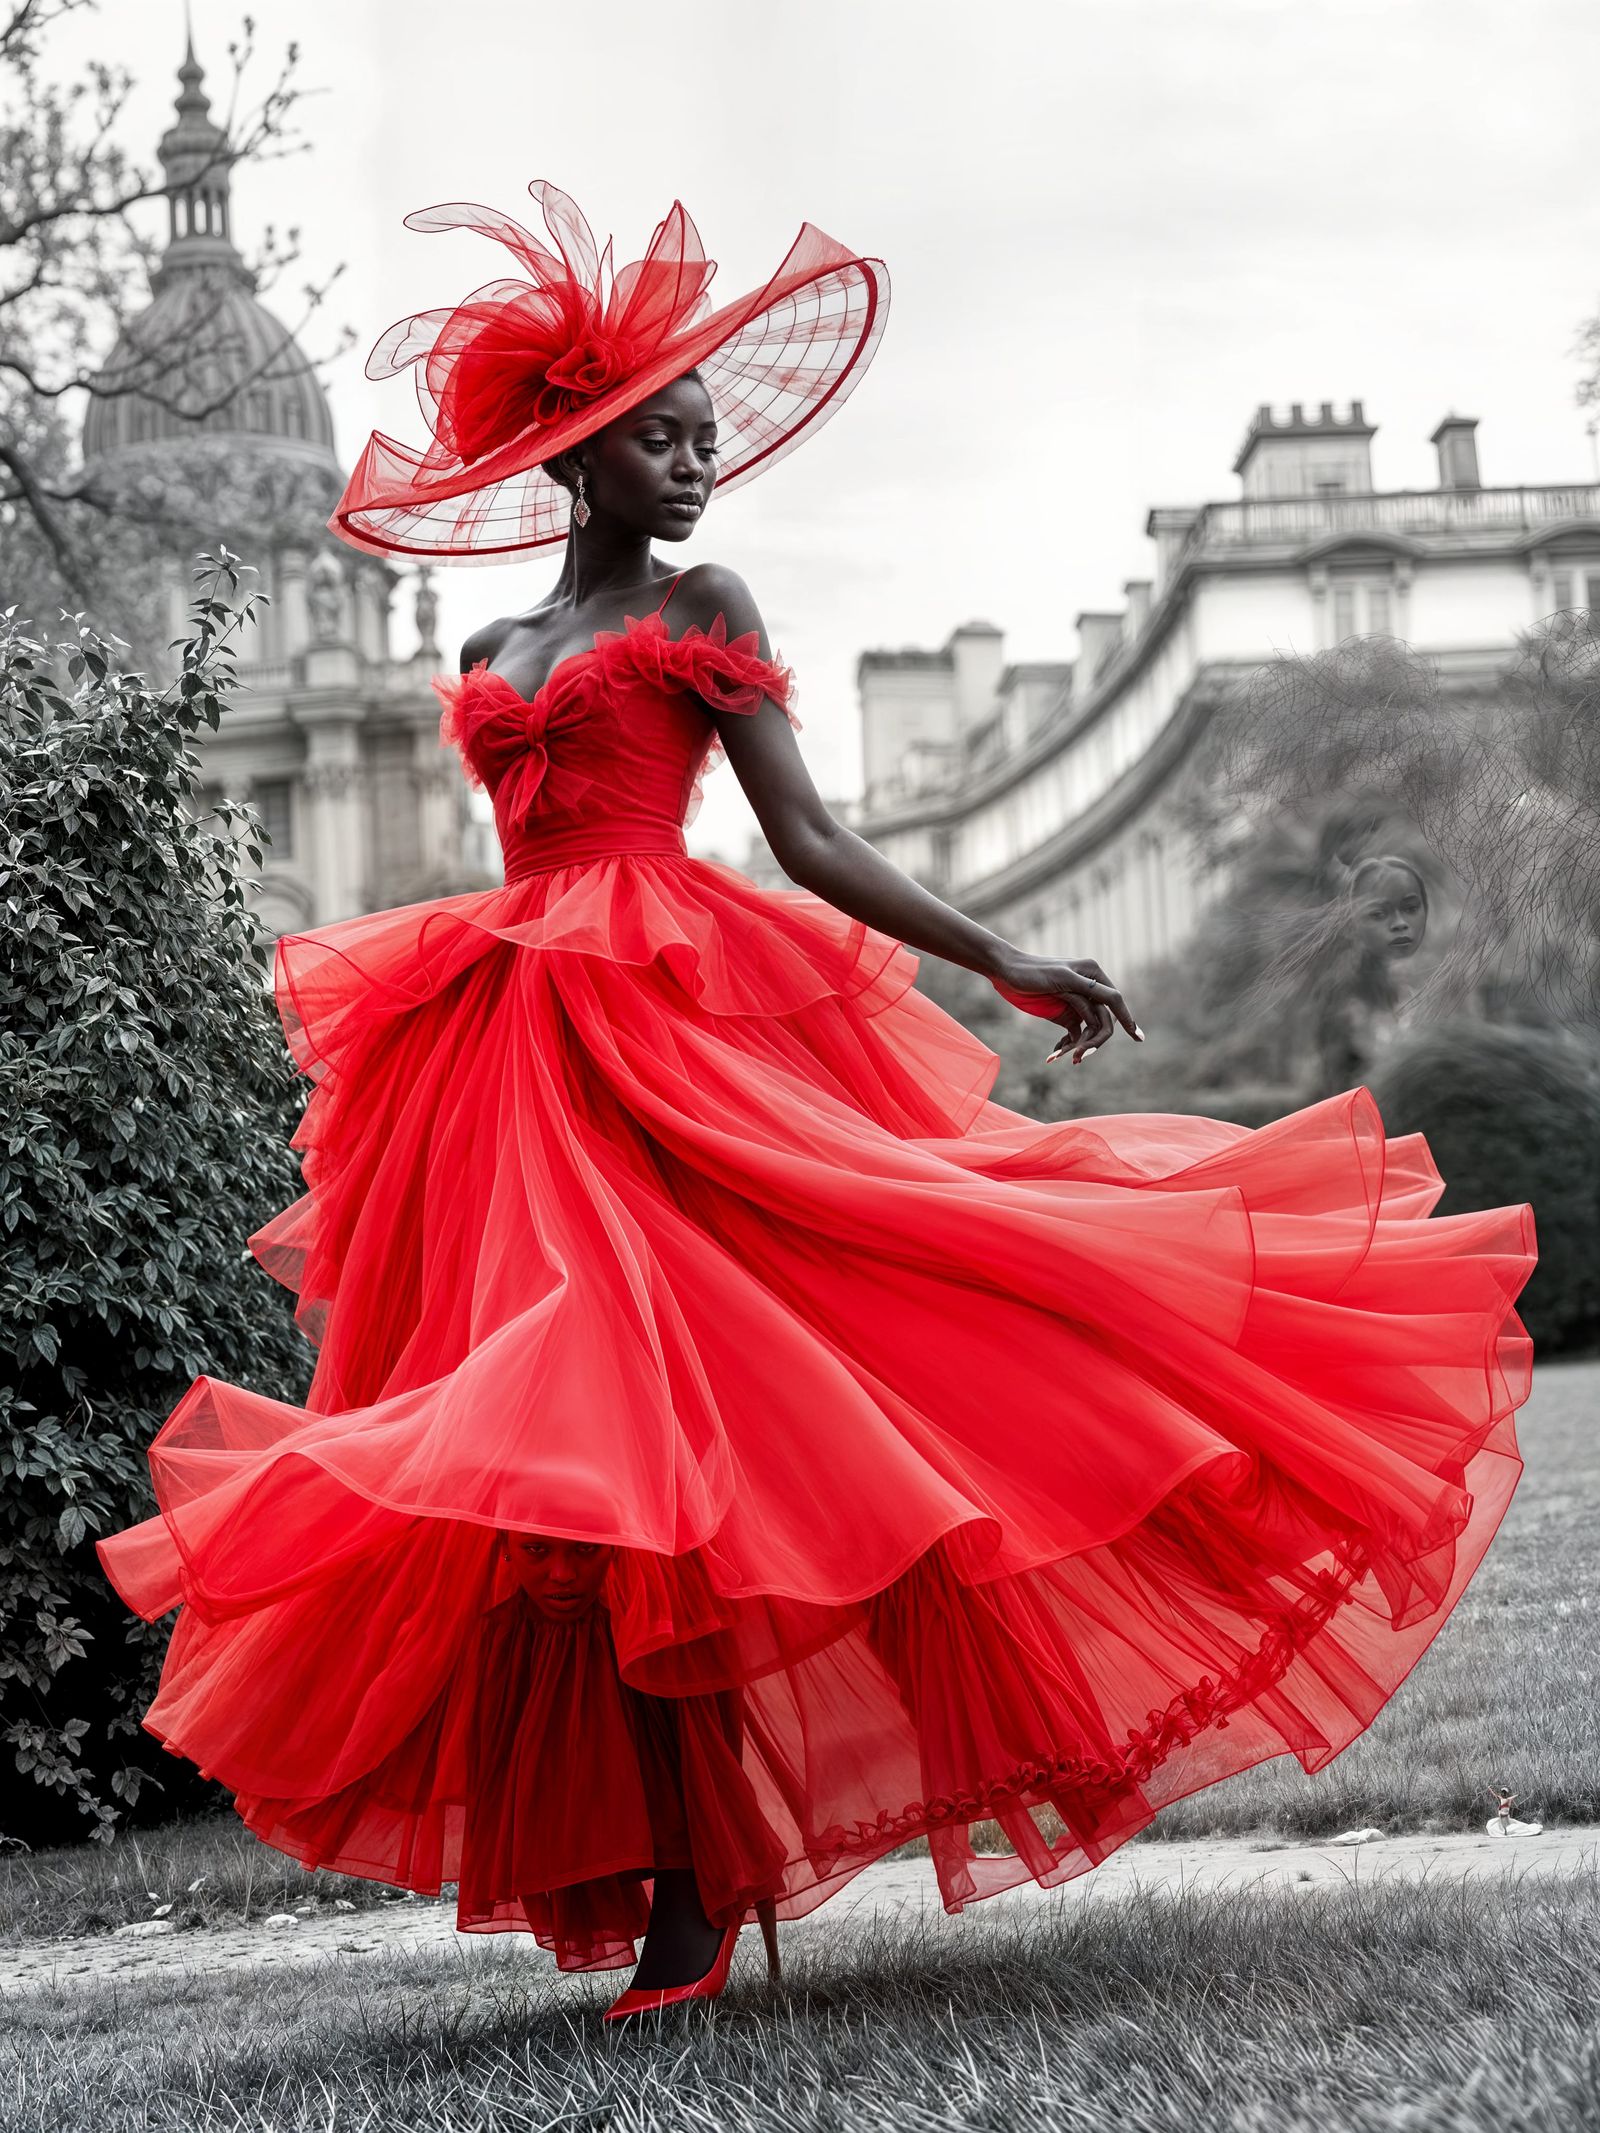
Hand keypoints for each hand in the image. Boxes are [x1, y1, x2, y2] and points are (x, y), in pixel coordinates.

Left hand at [987, 951, 1143, 1064]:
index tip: (1138, 1038)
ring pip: (1088, 1031)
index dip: (1128, 1019)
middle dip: (1092, 1041)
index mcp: (1094, 975)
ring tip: (1057, 1056)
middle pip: (1102, 1021)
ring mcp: (1077, 1003)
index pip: (1114, 1002)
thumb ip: (1089, 989)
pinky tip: (1054, 1053)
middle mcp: (1089, 989)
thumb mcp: (1063, 978)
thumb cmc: (1033, 971)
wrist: (1005, 972)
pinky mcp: (1064, 1013)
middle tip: (1078, 1057)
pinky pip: (1074, 1034)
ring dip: (1077, 1047)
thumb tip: (1117, 999)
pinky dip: (1067, 1045)